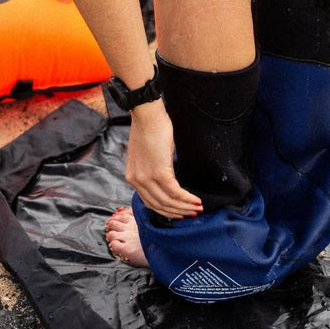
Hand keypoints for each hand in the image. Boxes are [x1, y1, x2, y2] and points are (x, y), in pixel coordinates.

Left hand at [125, 99, 201, 218]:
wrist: (147, 115)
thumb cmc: (149, 129)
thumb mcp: (147, 155)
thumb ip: (153, 169)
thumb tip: (168, 180)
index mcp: (132, 177)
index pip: (149, 202)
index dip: (166, 209)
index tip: (179, 211)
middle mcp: (136, 181)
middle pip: (158, 206)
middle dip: (177, 212)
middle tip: (191, 213)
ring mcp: (146, 178)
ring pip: (167, 202)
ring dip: (184, 207)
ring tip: (197, 208)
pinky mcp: (159, 173)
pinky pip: (175, 192)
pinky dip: (187, 198)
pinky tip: (196, 200)